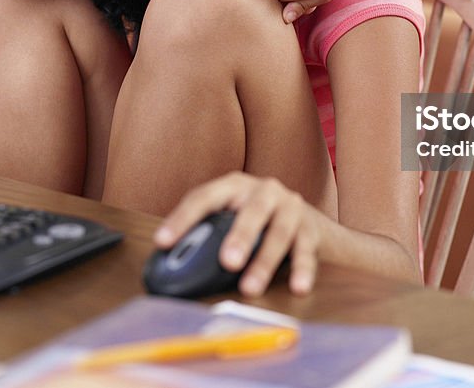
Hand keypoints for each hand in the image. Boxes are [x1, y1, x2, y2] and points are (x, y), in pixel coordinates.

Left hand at [154, 172, 325, 296]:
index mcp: (234, 186)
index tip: (164, 242)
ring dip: (265, 261)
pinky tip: (298, 288)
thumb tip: (171, 268)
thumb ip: (206, 235)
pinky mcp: (310, 230)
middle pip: (252, 211)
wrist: (305, 220)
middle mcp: (264, 191)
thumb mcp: (229, 217)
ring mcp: (290, 208)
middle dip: (239, 237)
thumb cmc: (254, 221)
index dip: (183, 219)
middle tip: (226, 262)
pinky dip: (302, 271)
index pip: (204, 197)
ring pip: (280, 233)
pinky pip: (306, 252)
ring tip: (251, 288)